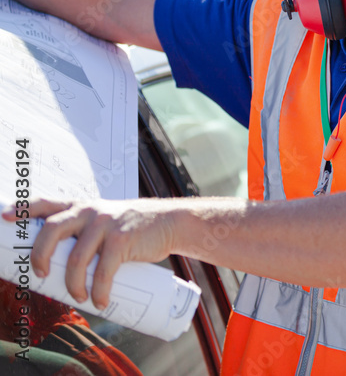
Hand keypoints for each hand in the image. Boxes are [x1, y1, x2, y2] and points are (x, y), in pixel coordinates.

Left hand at [2, 198, 176, 308]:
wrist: (169, 223)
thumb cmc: (133, 227)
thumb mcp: (106, 220)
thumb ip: (85, 231)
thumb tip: (61, 265)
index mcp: (82, 206)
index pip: (47, 204)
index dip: (23, 210)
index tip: (4, 218)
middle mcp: (90, 211)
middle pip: (52, 229)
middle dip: (40, 256)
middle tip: (42, 274)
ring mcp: (106, 224)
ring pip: (76, 258)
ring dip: (73, 285)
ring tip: (78, 298)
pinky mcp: (123, 240)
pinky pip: (103, 271)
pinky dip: (99, 291)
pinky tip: (100, 301)